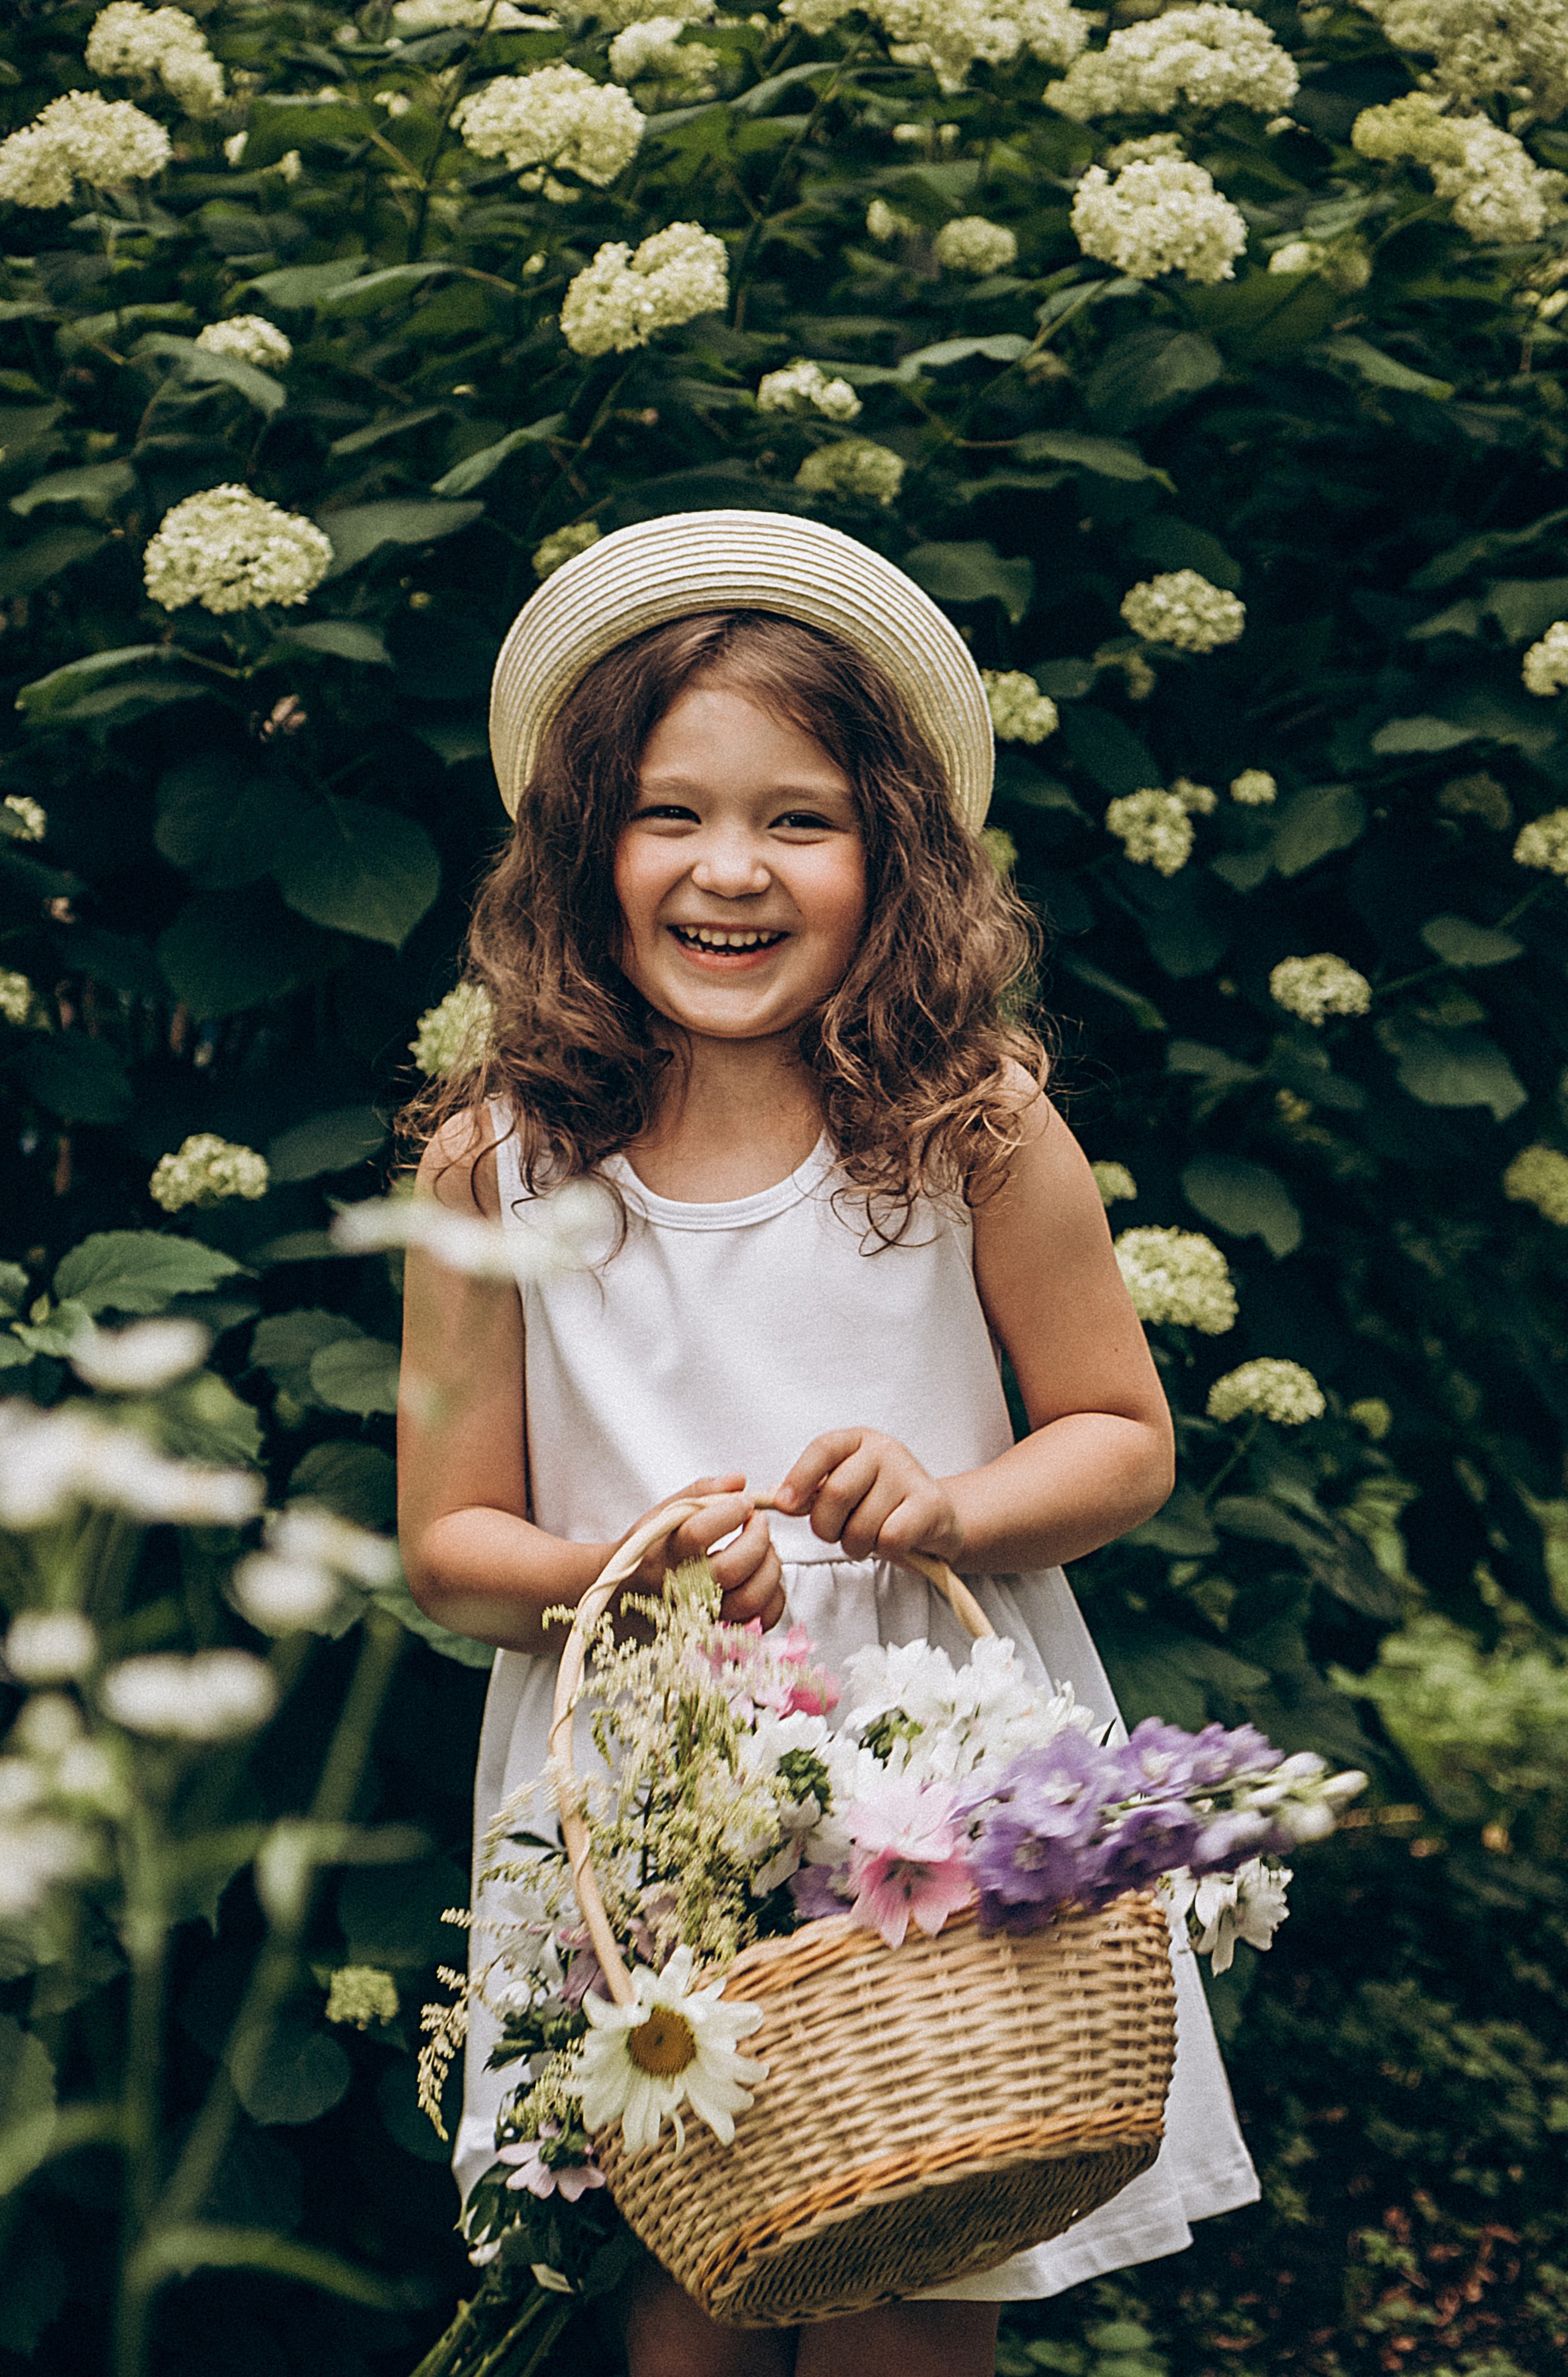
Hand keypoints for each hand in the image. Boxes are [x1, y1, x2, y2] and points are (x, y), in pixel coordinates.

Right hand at [621, 1474, 785, 1630]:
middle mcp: (681, 1589)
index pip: (698, 1533)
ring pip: (750, 1599)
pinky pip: (760, 1620)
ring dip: (769, 1566)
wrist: (630, 1593)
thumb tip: (739, 1481)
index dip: (730, 1512)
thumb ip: (702, 1492)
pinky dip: (774, 1596)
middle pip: (731, 1569)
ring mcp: (702, 1614)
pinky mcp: (721, 1628)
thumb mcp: (664, 1513)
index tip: (743, 1502)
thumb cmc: (652, 1548)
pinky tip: (765, 1575)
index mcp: (662, 1554)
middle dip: (757, 1538)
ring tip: (763, 1548)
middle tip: (758, 1521)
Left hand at [774, 1430, 961, 1566]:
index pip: (823, 1448)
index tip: (783, 1505)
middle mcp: (884, 1450)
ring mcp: (909, 1474)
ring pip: (861, 1525)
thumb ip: (810, 1492)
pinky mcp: (930, 1505)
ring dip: (856, 1545)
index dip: (799, 1478)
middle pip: (836, 1492)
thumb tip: (774, 1496)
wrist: (935, 1520)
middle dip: (826, 1527)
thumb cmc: (880, 1505)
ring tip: (869, 1537)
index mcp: (858, 1441)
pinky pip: (890, 1538)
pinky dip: (885, 1551)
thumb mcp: (843, 1490)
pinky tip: (893, 1543)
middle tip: (836, 1534)